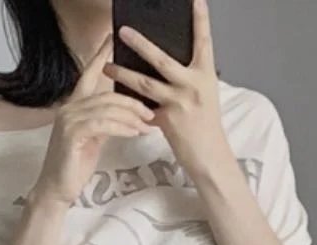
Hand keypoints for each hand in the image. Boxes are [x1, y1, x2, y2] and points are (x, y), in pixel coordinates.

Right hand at [32, 33, 156, 206]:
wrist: (57, 190)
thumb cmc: (75, 166)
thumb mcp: (94, 139)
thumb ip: (105, 122)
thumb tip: (127, 114)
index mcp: (74, 105)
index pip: (89, 75)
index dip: (100, 56)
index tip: (111, 39)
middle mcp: (69, 107)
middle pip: (107, 94)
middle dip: (133, 102)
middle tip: (151, 111)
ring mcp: (69, 120)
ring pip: (107, 108)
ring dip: (131, 116)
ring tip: (147, 125)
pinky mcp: (72, 134)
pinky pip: (103, 124)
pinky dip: (122, 127)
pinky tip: (134, 133)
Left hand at [102, 0, 232, 182]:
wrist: (210, 155)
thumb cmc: (206, 124)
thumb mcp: (204, 93)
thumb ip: (188, 76)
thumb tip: (166, 63)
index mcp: (205, 74)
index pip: (203, 41)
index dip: (200, 20)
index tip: (195, 0)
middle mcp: (193, 85)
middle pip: (162, 59)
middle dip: (140, 44)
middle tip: (123, 31)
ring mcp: (179, 102)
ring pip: (145, 83)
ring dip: (123, 73)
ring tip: (107, 66)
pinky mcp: (166, 120)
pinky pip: (143, 106)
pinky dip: (129, 102)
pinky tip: (114, 97)